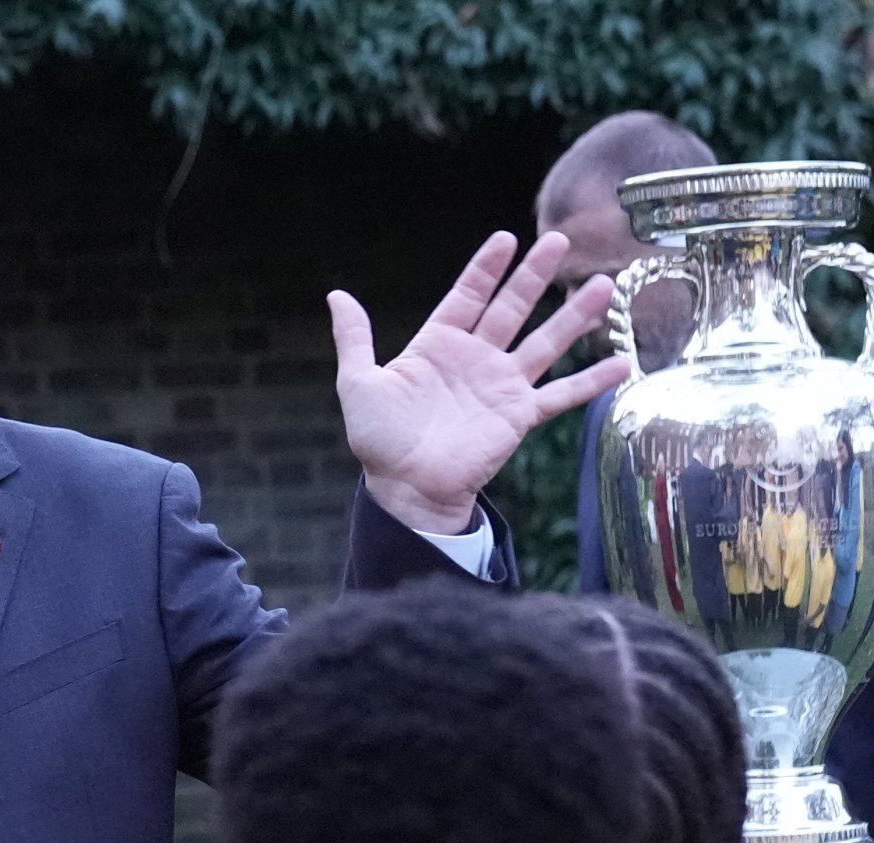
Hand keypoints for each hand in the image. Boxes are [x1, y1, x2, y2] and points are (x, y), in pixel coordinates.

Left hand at [332, 231, 629, 533]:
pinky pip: (561, 395)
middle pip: (512, 307)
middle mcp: (475, 359)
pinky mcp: (519, 415)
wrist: (405, 487)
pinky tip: (623, 363)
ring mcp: (501, 385)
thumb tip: (336, 295)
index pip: (467, 296)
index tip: (506, 238)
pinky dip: (591, 382)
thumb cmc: (379, 439)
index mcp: (437, 346)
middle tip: (561, 240)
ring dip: (574, 316)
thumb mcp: (358, 382)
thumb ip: (354, 339)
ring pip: (545, 342)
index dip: (486, 268)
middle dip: (535, 275)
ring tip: (604, 285)